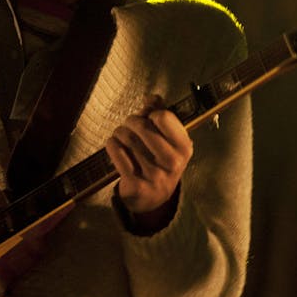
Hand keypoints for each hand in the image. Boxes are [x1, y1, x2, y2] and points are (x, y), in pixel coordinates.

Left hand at [105, 96, 192, 226]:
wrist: (154, 198)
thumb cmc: (160, 162)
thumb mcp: (168, 141)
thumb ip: (162, 117)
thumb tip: (152, 97)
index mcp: (184, 148)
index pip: (164, 117)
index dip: (152, 114)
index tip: (149, 119)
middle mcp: (172, 163)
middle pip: (142, 126)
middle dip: (131, 121)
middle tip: (128, 124)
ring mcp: (154, 176)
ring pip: (127, 139)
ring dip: (119, 132)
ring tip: (120, 135)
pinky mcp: (136, 185)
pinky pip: (117, 154)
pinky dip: (112, 145)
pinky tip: (114, 145)